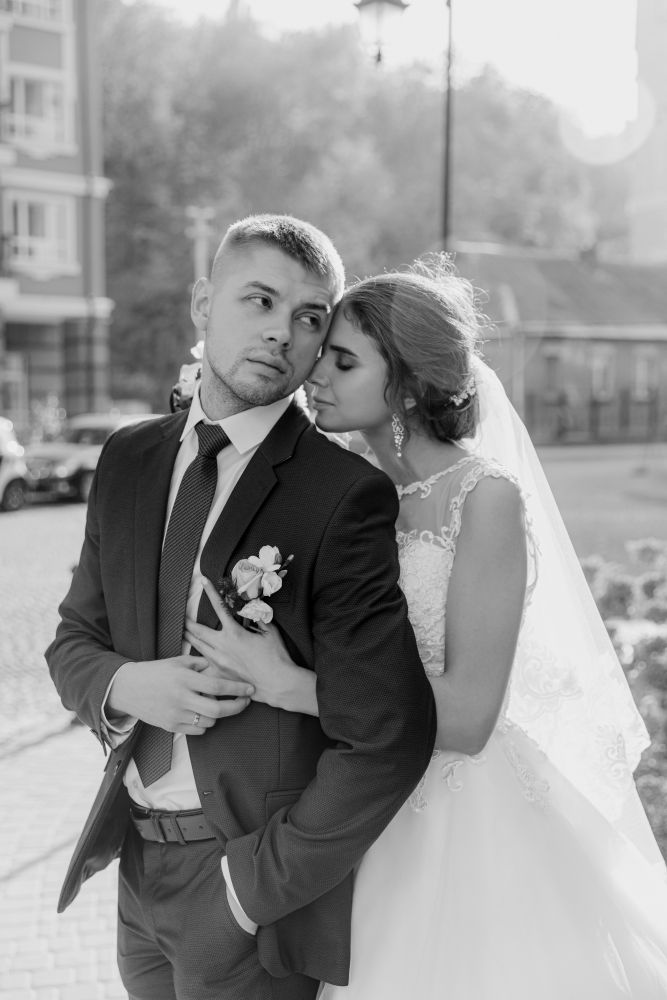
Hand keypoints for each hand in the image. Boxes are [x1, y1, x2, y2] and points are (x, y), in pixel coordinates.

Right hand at [107, 654, 254, 734]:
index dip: (238, 688)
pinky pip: (197, 731)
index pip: (218, 686)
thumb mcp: (178, 661)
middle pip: (218, 711)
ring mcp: (175, 715)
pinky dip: (205, 724)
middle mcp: (181, 698)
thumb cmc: (155, 672)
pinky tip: (205, 714)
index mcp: (184, 679)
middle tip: (245, 702)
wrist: (127, 688)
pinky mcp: (171, 726)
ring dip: (220, 715)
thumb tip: (222, 668)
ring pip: (209, 722)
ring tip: (221, 705)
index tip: (250, 689)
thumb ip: (201, 664)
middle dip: (237, 707)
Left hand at [184, 579, 318, 715]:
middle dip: (187, 621)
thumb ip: (259, 618)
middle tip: (179, 614)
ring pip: (197, 646)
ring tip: (182, 631)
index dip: (211, 592)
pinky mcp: (220, 674)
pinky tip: (192, 657)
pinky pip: (204, 663)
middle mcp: (222, 646)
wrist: (276, 683)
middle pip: (198, 630)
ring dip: (189, 637)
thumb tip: (254, 607)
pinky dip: (198, 658)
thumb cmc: (276, 657)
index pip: (219, 607)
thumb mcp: (270, 632)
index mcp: (234, 633)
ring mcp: (219, 661)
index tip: (203, 580)